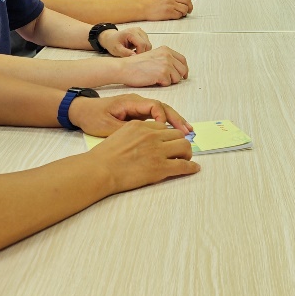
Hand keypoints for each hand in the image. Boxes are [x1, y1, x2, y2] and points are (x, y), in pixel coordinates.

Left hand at [70, 93, 191, 135]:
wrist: (80, 111)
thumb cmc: (92, 116)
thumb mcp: (107, 126)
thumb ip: (128, 130)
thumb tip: (146, 136)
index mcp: (131, 102)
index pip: (154, 106)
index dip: (163, 117)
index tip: (165, 130)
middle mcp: (137, 103)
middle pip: (163, 108)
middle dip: (176, 119)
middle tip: (188, 131)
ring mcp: (137, 108)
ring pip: (161, 112)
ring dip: (174, 121)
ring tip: (187, 132)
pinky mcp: (136, 114)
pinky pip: (155, 117)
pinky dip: (165, 124)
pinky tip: (172, 133)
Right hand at [81, 120, 199, 192]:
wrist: (100, 170)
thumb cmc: (105, 156)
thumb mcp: (120, 134)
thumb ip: (136, 133)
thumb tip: (146, 139)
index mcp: (141, 125)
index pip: (164, 127)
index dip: (169, 136)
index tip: (171, 142)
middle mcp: (152, 135)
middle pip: (177, 135)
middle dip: (181, 142)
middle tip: (180, 151)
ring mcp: (157, 151)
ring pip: (184, 146)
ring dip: (187, 153)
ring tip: (186, 159)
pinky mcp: (160, 167)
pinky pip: (183, 165)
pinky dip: (191, 167)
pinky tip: (194, 168)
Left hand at [98, 27, 152, 55]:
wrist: (111, 38)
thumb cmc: (112, 43)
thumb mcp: (116, 49)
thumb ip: (125, 53)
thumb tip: (134, 56)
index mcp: (130, 33)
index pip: (142, 44)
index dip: (140, 53)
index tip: (134, 58)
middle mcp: (137, 30)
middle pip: (147, 44)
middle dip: (142, 52)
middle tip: (134, 56)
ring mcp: (141, 31)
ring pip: (148, 44)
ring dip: (143, 51)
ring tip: (134, 52)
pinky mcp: (142, 34)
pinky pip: (147, 43)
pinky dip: (143, 48)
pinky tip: (136, 49)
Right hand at [117, 46, 188, 86]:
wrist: (125, 68)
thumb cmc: (135, 64)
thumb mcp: (153, 56)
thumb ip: (165, 59)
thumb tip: (176, 68)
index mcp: (166, 50)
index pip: (182, 60)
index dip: (184, 69)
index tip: (183, 74)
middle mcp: (167, 55)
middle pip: (182, 70)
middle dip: (178, 77)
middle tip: (169, 80)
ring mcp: (166, 64)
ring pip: (177, 78)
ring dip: (169, 81)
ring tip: (157, 78)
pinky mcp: (162, 74)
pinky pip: (168, 83)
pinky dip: (162, 84)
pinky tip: (153, 80)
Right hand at [140, 0, 192, 19]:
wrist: (141, 7)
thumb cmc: (148, 1)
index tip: (189, 1)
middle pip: (186, 0)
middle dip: (190, 6)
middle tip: (189, 10)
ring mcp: (170, 5)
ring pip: (184, 8)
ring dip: (185, 12)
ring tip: (182, 14)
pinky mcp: (168, 13)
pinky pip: (179, 15)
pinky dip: (179, 16)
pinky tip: (176, 16)